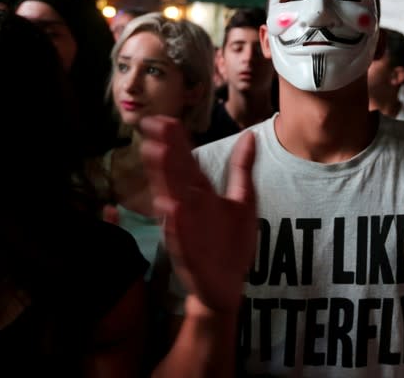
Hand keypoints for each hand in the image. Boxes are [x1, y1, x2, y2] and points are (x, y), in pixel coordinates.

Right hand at [140, 116, 256, 312]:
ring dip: (163, 178)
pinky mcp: (188, 251)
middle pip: (174, 173)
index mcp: (200, 193)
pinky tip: (170, 207)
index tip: (162, 117)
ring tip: (156, 153)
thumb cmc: (231, 242)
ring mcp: (186, 228)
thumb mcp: (243, 200)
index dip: (175, 139)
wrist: (228, 285)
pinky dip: (174, 222)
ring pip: (171, 198)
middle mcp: (189, 206)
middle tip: (152, 125)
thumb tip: (250, 136)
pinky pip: (179, 235)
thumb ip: (242, 169)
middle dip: (164, 149)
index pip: (185, 160)